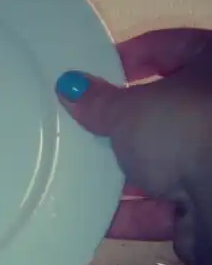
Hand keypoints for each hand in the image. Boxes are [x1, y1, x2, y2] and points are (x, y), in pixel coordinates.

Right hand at [56, 28, 211, 264]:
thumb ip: (97, 100)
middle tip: (86, 126)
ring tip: (83, 176)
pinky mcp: (211, 203)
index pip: (170, 46)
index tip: (94, 75)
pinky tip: (100, 218)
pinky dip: (135, 212)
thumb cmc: (183, 131)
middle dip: (122, 125)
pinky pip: (167, 205)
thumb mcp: (129, 110)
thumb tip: (68, 85)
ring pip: (164, 161)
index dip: (129, 57)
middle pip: (165, 111)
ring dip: (125, 173)